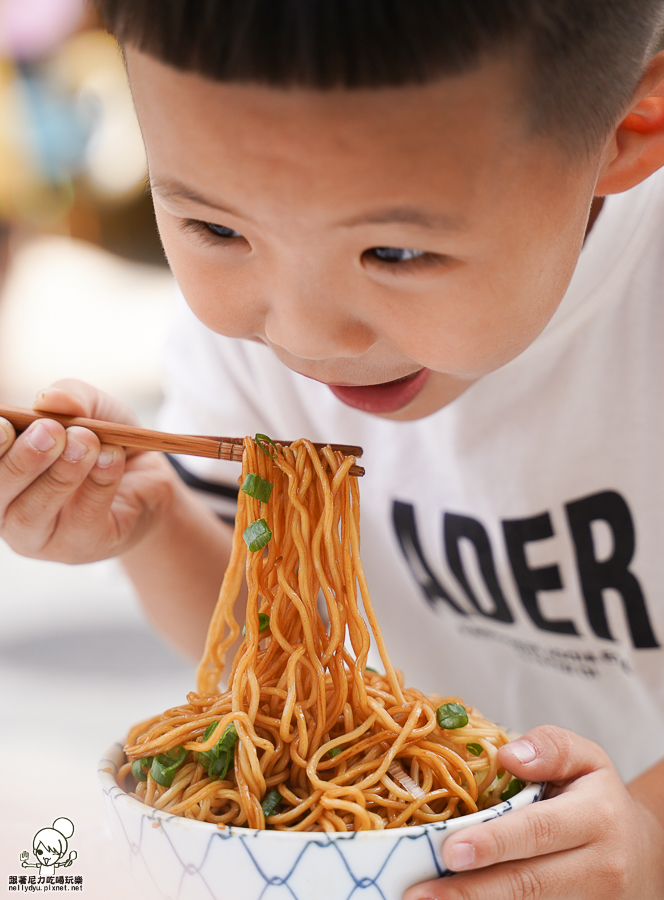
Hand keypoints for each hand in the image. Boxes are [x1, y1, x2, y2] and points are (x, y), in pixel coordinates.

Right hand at [0, 380, 176, 563]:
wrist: (150, 477)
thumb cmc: (106, 440)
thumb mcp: (92, 408)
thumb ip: (70, 397)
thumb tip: (48, 398)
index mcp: (2, 473)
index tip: (5, 424)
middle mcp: (10, 509)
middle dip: (24, 458)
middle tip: (50, 430)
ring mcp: (42, 536)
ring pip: (35, 511)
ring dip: (62, 472)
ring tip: (87, 440)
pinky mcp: (81, 547)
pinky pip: (84, 517)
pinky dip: (99, 481)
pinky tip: (112, 456)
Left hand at [404, 725, 663, 898]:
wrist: (644, 855)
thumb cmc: (598, 798)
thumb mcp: (586, 759)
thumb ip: (551, 747)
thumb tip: (509, 755)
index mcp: (597, 817)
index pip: (538, 830)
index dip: (493, 842)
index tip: (450, 850)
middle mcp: (600, 868)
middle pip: (528, 883)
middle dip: (469, 891)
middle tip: (419, 893)